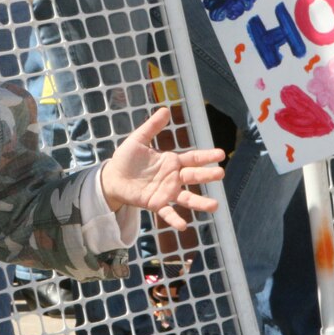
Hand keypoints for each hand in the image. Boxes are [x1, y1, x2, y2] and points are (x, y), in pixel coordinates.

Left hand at [100, 107, 225, 229]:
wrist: (112, 177)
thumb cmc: (126, 158)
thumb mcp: (138, 140)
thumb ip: (152, 127)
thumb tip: (165, 109)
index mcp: (171, 161)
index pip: (193, 158)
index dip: (206, 156)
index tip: (221, 154)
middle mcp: (173, 177)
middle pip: (194, 176)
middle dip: (207, 176)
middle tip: (221, 173)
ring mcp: (166, 192)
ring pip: (186, 198)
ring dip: (200, 203)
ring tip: (214, 206)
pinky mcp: (155, 204)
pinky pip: (167, 213)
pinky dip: (175, 219)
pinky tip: (183, 225)